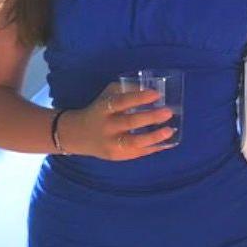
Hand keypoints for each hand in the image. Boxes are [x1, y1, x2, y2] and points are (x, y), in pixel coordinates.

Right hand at [58, 81, 173, 159]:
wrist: (77, 135)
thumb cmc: (99, 111)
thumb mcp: (107, 96)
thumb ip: (127, 90)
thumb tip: (153, 90)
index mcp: (103, 109)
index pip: (121, 102)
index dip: (138, 98)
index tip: (156, 94)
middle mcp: (106, 127)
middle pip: (129, 122)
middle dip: (150, 117)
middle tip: (168, 112)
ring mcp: (111, 144)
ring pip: (133, 142)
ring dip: (153, 137)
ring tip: (169, 131)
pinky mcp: (116, 156)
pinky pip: (137, 153)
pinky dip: (152, 148)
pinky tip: (165, 142)